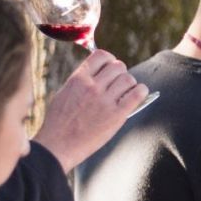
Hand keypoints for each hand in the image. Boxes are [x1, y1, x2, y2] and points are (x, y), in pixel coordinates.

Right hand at [32, 49, 148, 171]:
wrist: (58, 145)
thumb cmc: (59, 123)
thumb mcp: (64, 94)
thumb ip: (81, 82)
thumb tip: (97, 73)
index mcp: (78, 79)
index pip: (101, 55)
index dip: (109, 60)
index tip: (110, 67)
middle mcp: (92, 86)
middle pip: (118, 66)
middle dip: (120, 73)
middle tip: (118, 83)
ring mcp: (105, 101)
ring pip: (129, 79)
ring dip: (130, 84)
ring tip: (126, 92)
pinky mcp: (117, 115)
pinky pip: (137, 95)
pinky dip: (141, 92)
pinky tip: (138, 95)